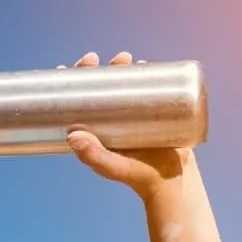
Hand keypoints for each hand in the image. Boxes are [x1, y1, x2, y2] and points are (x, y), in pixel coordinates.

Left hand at [60, 51, 191, 198]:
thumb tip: (72, 136)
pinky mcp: (154, 113)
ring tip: (125, 59)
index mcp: (96, 130)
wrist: (174, 182)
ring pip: (123, 85)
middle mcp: (112, 120)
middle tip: (96, 59)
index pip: (78, 102)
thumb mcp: (114, 167)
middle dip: (97, 70)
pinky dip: (146, 75)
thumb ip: (95, 156)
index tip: (67, 69)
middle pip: (99, 88)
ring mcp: (133, 115)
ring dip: (121, 68)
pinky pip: (147, 90)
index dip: (70, 85)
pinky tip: (145, 64)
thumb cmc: (139, 177)